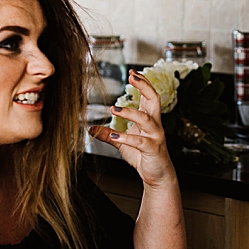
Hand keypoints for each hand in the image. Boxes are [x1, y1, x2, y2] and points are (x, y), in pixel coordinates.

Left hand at [89, 71, 176, 188]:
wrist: (157, 175)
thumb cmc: (143, 157)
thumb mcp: (122, 144)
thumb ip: (108, 135)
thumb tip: (91, 129)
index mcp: (150, 119)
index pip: (149, 96)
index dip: (142, 83)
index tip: (132, 72)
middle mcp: (155, 125)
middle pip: (154, 99)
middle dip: (144, 86)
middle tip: (132, 77)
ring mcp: (155, 136)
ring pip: (146, 119)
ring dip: (129, 112)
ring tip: (114, 109)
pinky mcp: (153, 149)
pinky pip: (140, 141)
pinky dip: (126, 137)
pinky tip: (113, 135)